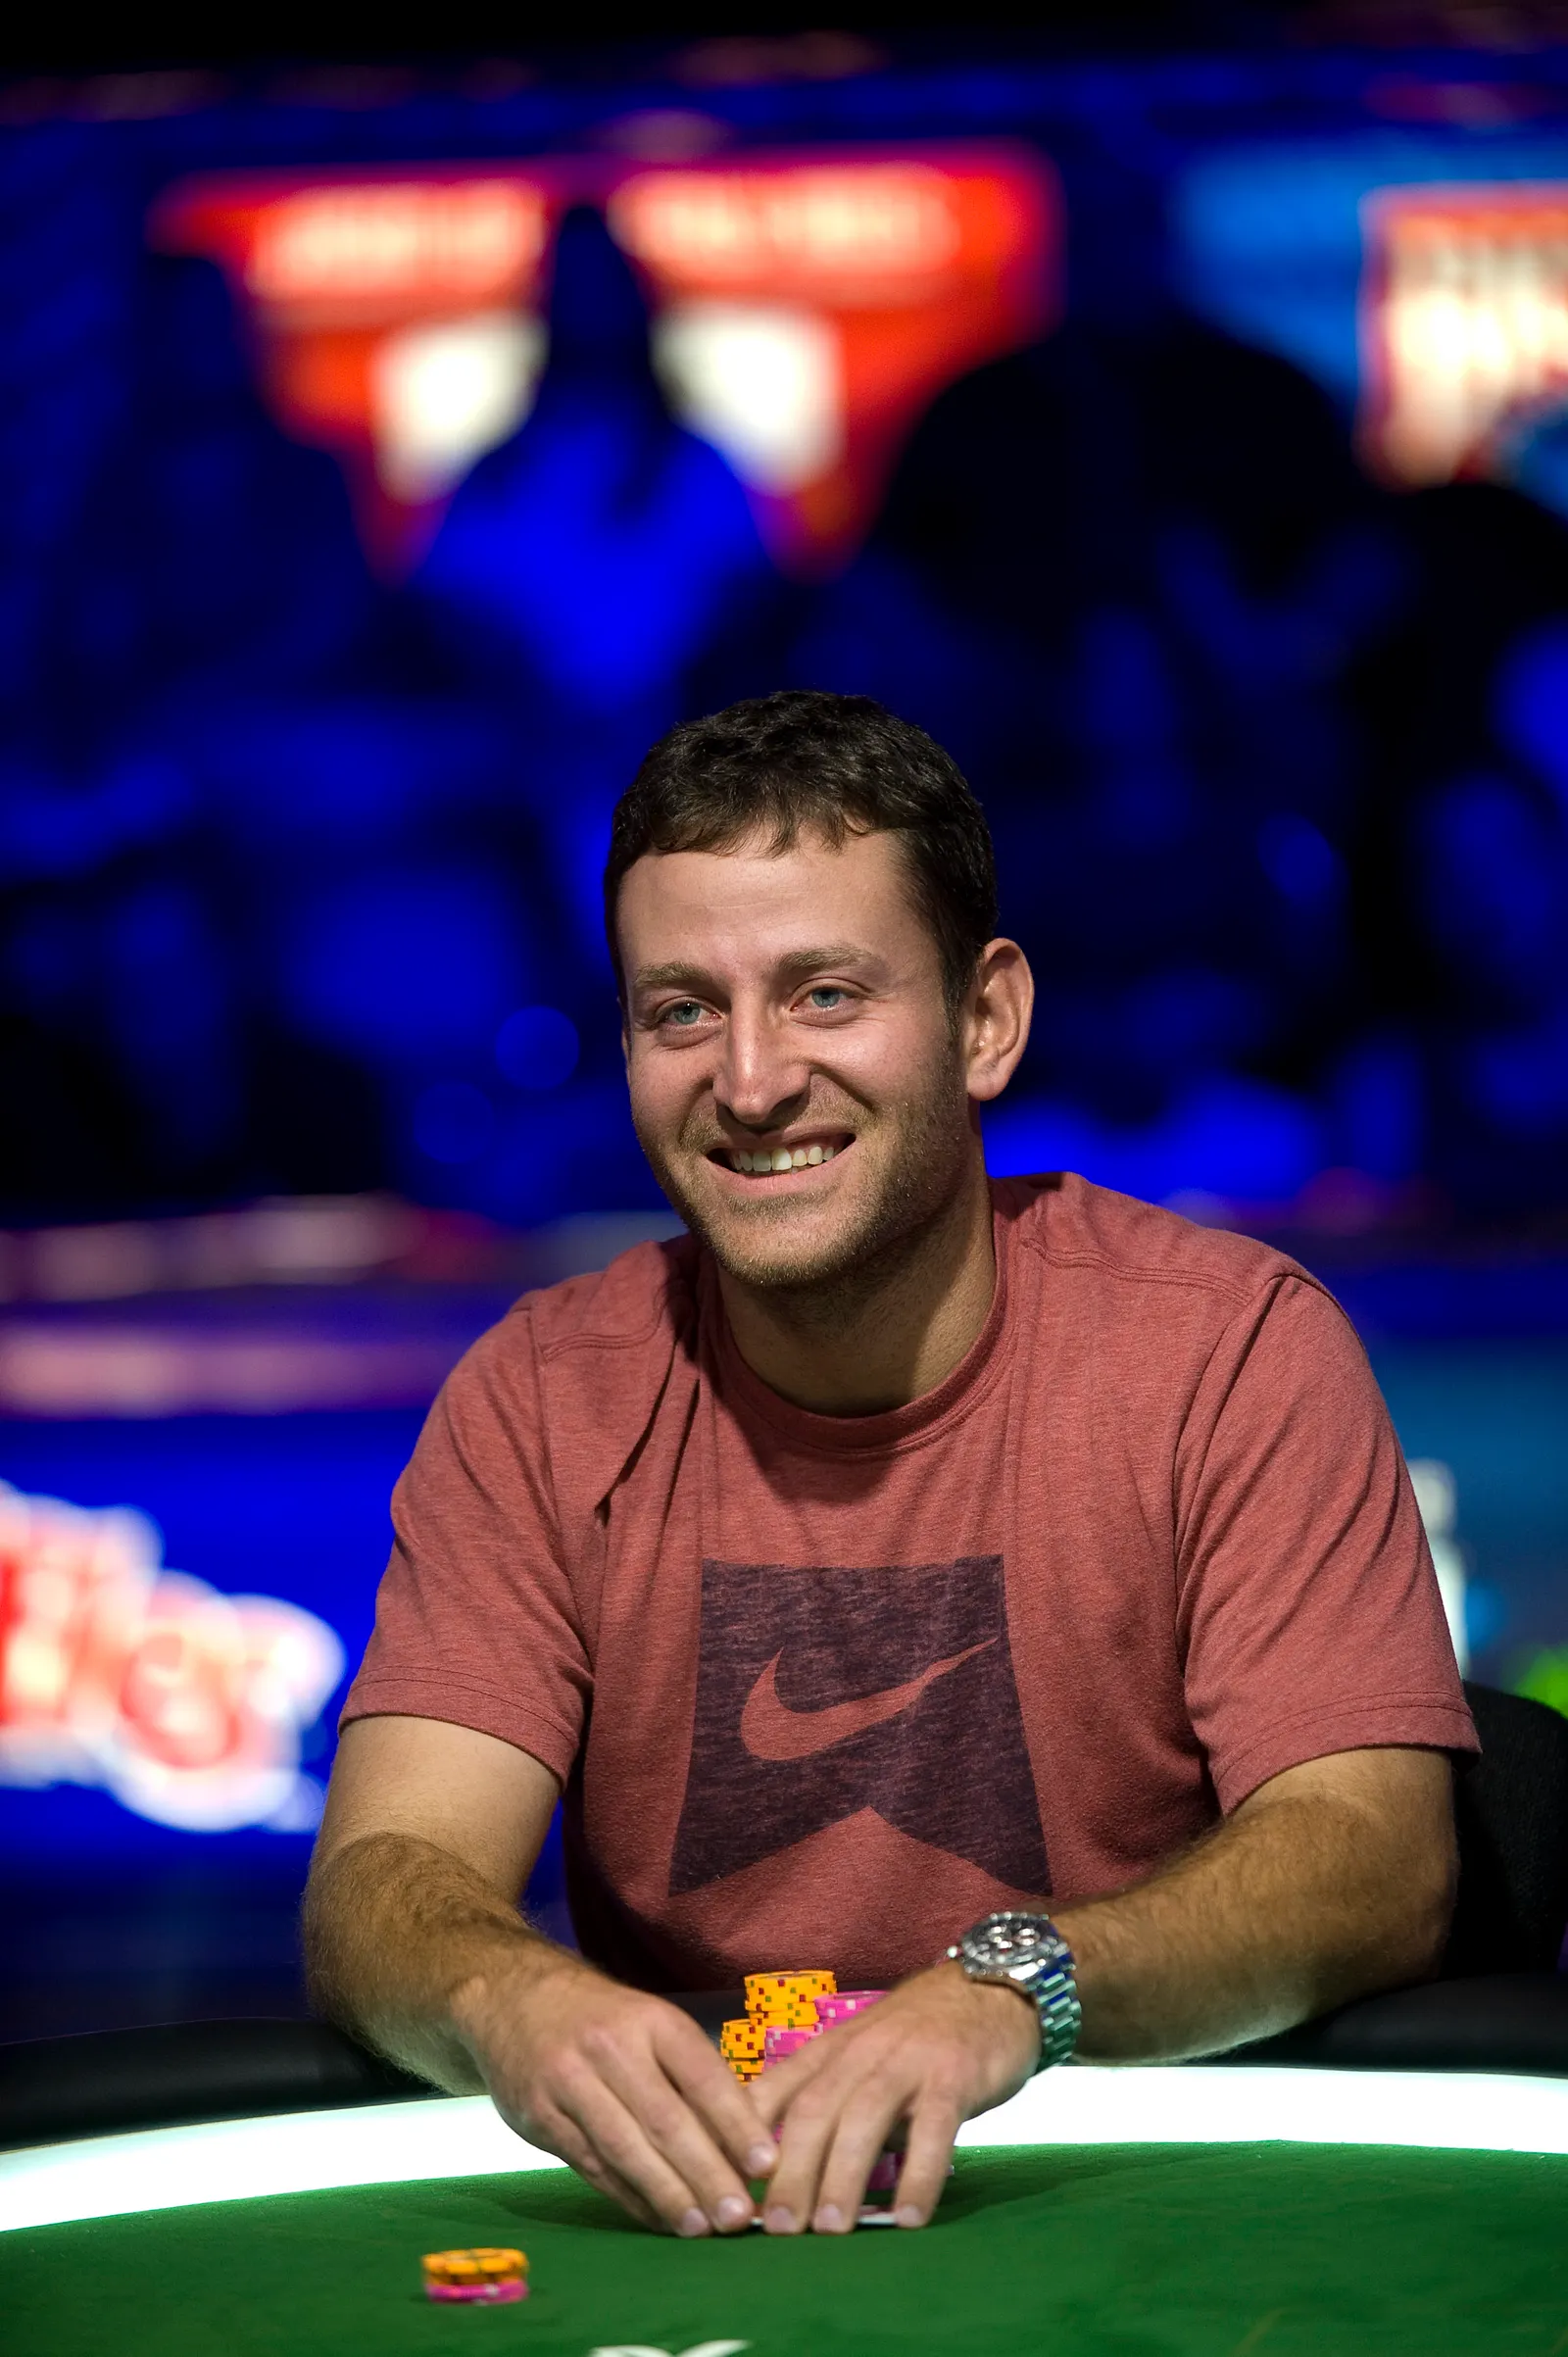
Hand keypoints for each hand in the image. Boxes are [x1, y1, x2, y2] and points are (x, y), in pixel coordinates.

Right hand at [453, 1952, 778, 2235]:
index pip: (701, 2075)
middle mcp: (610, 2047)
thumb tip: (744, 2142)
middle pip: (665, 2120)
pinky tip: (657, 2218)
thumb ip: (689, 2076)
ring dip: (667, 2195)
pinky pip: (591, 2165)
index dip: (735, 2123)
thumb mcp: (649, 2024)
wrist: (512, 1997)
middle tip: (738, 2216)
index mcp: (651, 2020)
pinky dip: (628, 2196)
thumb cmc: (602, 2019)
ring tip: (701, 2228)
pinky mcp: (539, 2116)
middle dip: (706, 2173)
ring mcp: (569, 2082)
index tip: (765, 2165)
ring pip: (626, 2149)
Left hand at [748, 1959, 1039, 2232]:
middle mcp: (859, 2053)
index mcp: (828, 2052)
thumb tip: (781, 2175)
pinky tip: (910, 2217)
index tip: (727, 2189)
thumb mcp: (856, 2061)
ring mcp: (906, 2062)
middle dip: (790, 2171)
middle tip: (776, 2230)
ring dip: (842, 2176)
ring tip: (830, 2230)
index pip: (773, 2092)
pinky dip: (919, 2174)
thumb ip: (826, 2106)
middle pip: (813, 2111)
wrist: (986, 1989)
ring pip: (864, 2118)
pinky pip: (934, 2129)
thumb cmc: (913, 2040)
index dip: (743, 2139)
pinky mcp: (954, 2075)